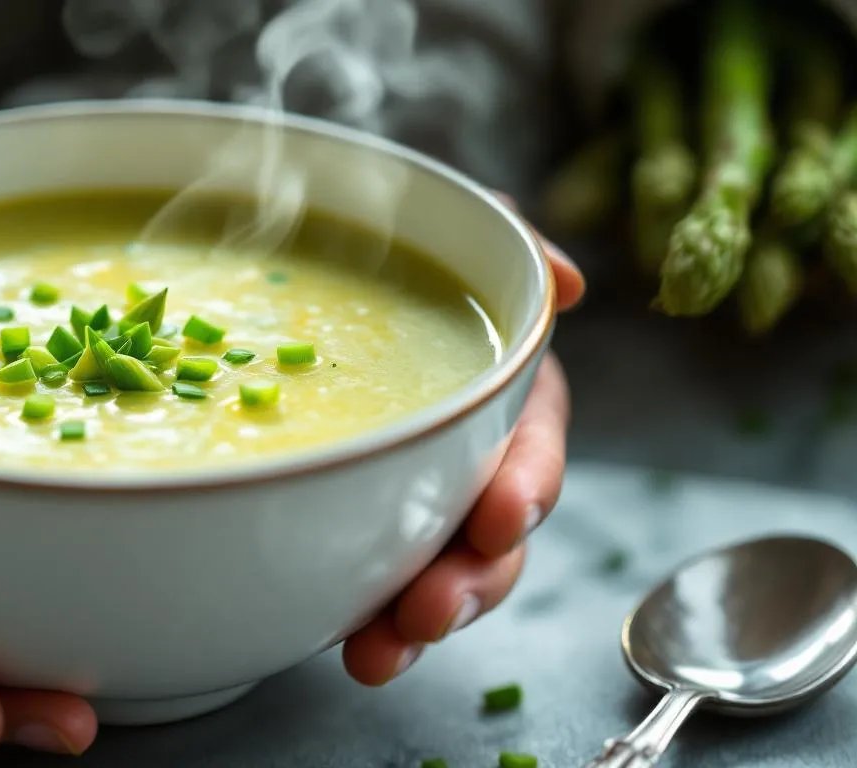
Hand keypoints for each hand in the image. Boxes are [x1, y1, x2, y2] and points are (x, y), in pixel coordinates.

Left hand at [341, 226, 585, 684]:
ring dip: (416, 621)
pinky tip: (339, 646)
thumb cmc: (407, 262)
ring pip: (438, 577)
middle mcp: (472, 462)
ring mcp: (420, 503)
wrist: (324, 277)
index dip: (524, 486)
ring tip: (377, 653)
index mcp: (505, 400)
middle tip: (427, 611)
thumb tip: (568, 283)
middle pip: (490, 540)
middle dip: (469, 582)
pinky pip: (372, 583)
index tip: (500, 517)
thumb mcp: (461, 233)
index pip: (533, 449)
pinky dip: (361, 619)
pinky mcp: (365, 527)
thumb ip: (512, 251)